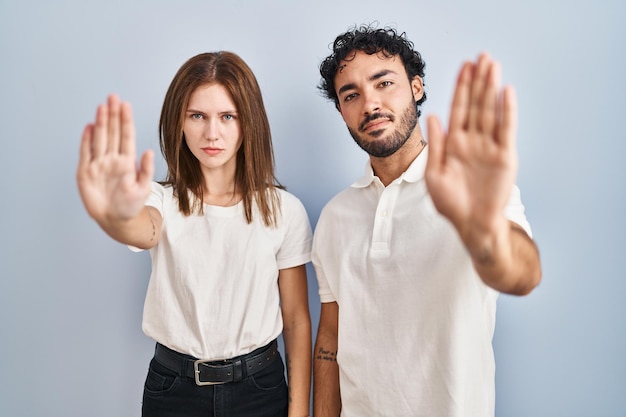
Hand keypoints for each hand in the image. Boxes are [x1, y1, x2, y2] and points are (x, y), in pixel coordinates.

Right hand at [77, 94, 153, 224]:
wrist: (115, 219)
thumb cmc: (131, 205)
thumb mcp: (142, 189)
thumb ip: (145, 170)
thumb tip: (148, 151)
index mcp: (127, 162)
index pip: (126, 136)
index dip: (125, 120)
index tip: (125, 105)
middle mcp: (112, 159)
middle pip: (112, 133)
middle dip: (112, 115)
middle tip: (113, 97)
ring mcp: (99, 164)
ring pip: (99, 138)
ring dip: (100, 123)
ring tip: (102, 106)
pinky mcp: (85, 172)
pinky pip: (86, 152)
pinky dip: (86, 140)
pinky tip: (89, 126)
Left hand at [425, 53, 517, 245]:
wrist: (472, 224)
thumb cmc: (450, 203)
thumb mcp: (434, 174)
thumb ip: (435, 144)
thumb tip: (433, 116)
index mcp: (454, 143)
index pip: (458, 108)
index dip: (461, 87)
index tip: (464, 66)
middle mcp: (472, 141)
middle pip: (476, 104)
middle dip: (478, 81)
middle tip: (482, 56)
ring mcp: (489, 147)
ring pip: (490, 111)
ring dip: (491, 88)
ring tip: (493, 65)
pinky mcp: (504, 156)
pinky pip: (505, 129)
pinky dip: (506, 111)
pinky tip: (506, 92)